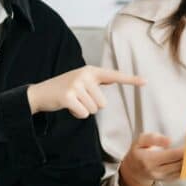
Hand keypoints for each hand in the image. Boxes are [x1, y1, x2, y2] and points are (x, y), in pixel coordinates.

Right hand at [27, 66, 144, 118]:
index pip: (114, 75)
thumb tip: (113, 78)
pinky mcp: (68, 96)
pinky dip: (77, 114)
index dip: (130, 80)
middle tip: (78, 99)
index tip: (145, 81)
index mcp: (91, 71)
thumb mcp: (82, 80)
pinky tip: (68, 106)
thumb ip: (97, 81)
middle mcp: (85, 75)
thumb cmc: (64, 89)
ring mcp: (76, 85)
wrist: (40, 93)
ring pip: (93, 109)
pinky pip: (83, 114)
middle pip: (103, 103)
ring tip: (73, 101)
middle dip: (91, 106)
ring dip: (83, 110)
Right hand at [119, 132, 184, 185]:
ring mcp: (162, 177)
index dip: (183, 151)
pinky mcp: (167, 179)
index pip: (171, 155)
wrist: (133, 171)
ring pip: (181, 170)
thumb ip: (153, 138)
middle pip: (179, 163)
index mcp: (149, 160)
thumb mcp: (139, 141)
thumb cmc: (138, 153)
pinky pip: (181, 174)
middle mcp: (156, 171)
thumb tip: (169, 141)